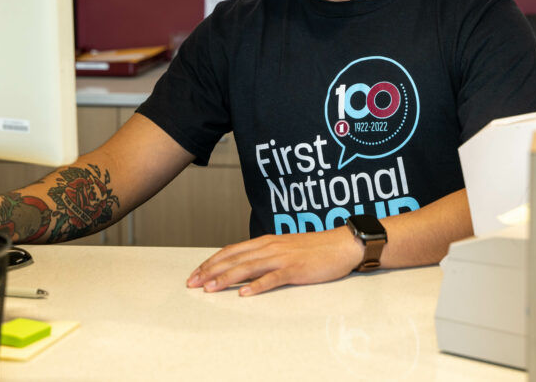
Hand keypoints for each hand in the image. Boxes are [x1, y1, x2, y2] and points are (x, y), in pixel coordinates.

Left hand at [186, 225, 362, 295]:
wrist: (343, 244)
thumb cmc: (316, 248)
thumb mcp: (286, 248)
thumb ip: (266, 255)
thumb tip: (245, 266)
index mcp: (267, 241)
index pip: (232, 250)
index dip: (212, 261)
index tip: (196, 273)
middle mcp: (271, 247)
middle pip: (234, 258)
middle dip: (211, 271)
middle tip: (193, 283)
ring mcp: (283, 257)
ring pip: (249, 268)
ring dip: (227, 278)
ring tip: (210, 288)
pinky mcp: (296, 269)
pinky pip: (273, 278)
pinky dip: (258, 286)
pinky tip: (246, 294)